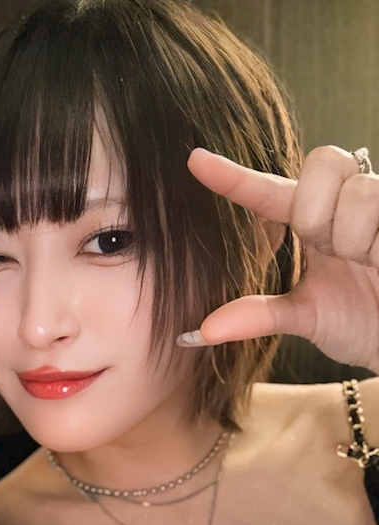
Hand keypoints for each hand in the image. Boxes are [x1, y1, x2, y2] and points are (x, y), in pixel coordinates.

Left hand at [180, 145, 378, 372]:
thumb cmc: (364, 321)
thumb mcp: (306, 318)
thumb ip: (258, 316)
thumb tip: (202, 332)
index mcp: (315, 224)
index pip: (268, 192)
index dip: (233, 177)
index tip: (194, 161)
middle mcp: (347, 204)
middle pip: (322, 161)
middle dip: (315, 211)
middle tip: (330, 250)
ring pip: (356, 189)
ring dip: (351, 235)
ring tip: (366, 261)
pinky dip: (375, 240)